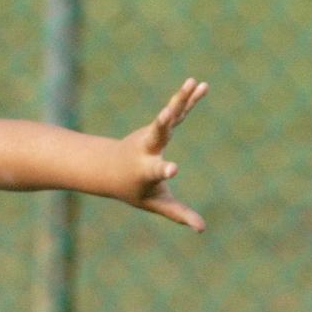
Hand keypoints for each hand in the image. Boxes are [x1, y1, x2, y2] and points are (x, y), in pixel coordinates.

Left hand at [119, 77, 208, 230]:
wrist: (110, 168)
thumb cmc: (135, 189)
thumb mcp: (155, 203)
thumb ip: (178, 214)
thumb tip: (202, 229)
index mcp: (146, 171)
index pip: (156, 171)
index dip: (164, 171)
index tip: (172, 169)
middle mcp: (147, 150)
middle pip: (157, 135)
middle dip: (162, 124)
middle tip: (167, 113)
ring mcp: (152, 135)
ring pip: (167, 116)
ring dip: (179, 100)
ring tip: (193, 83)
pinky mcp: (159, 126)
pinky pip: (176, 111)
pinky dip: (187, 99)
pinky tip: (201, 84)